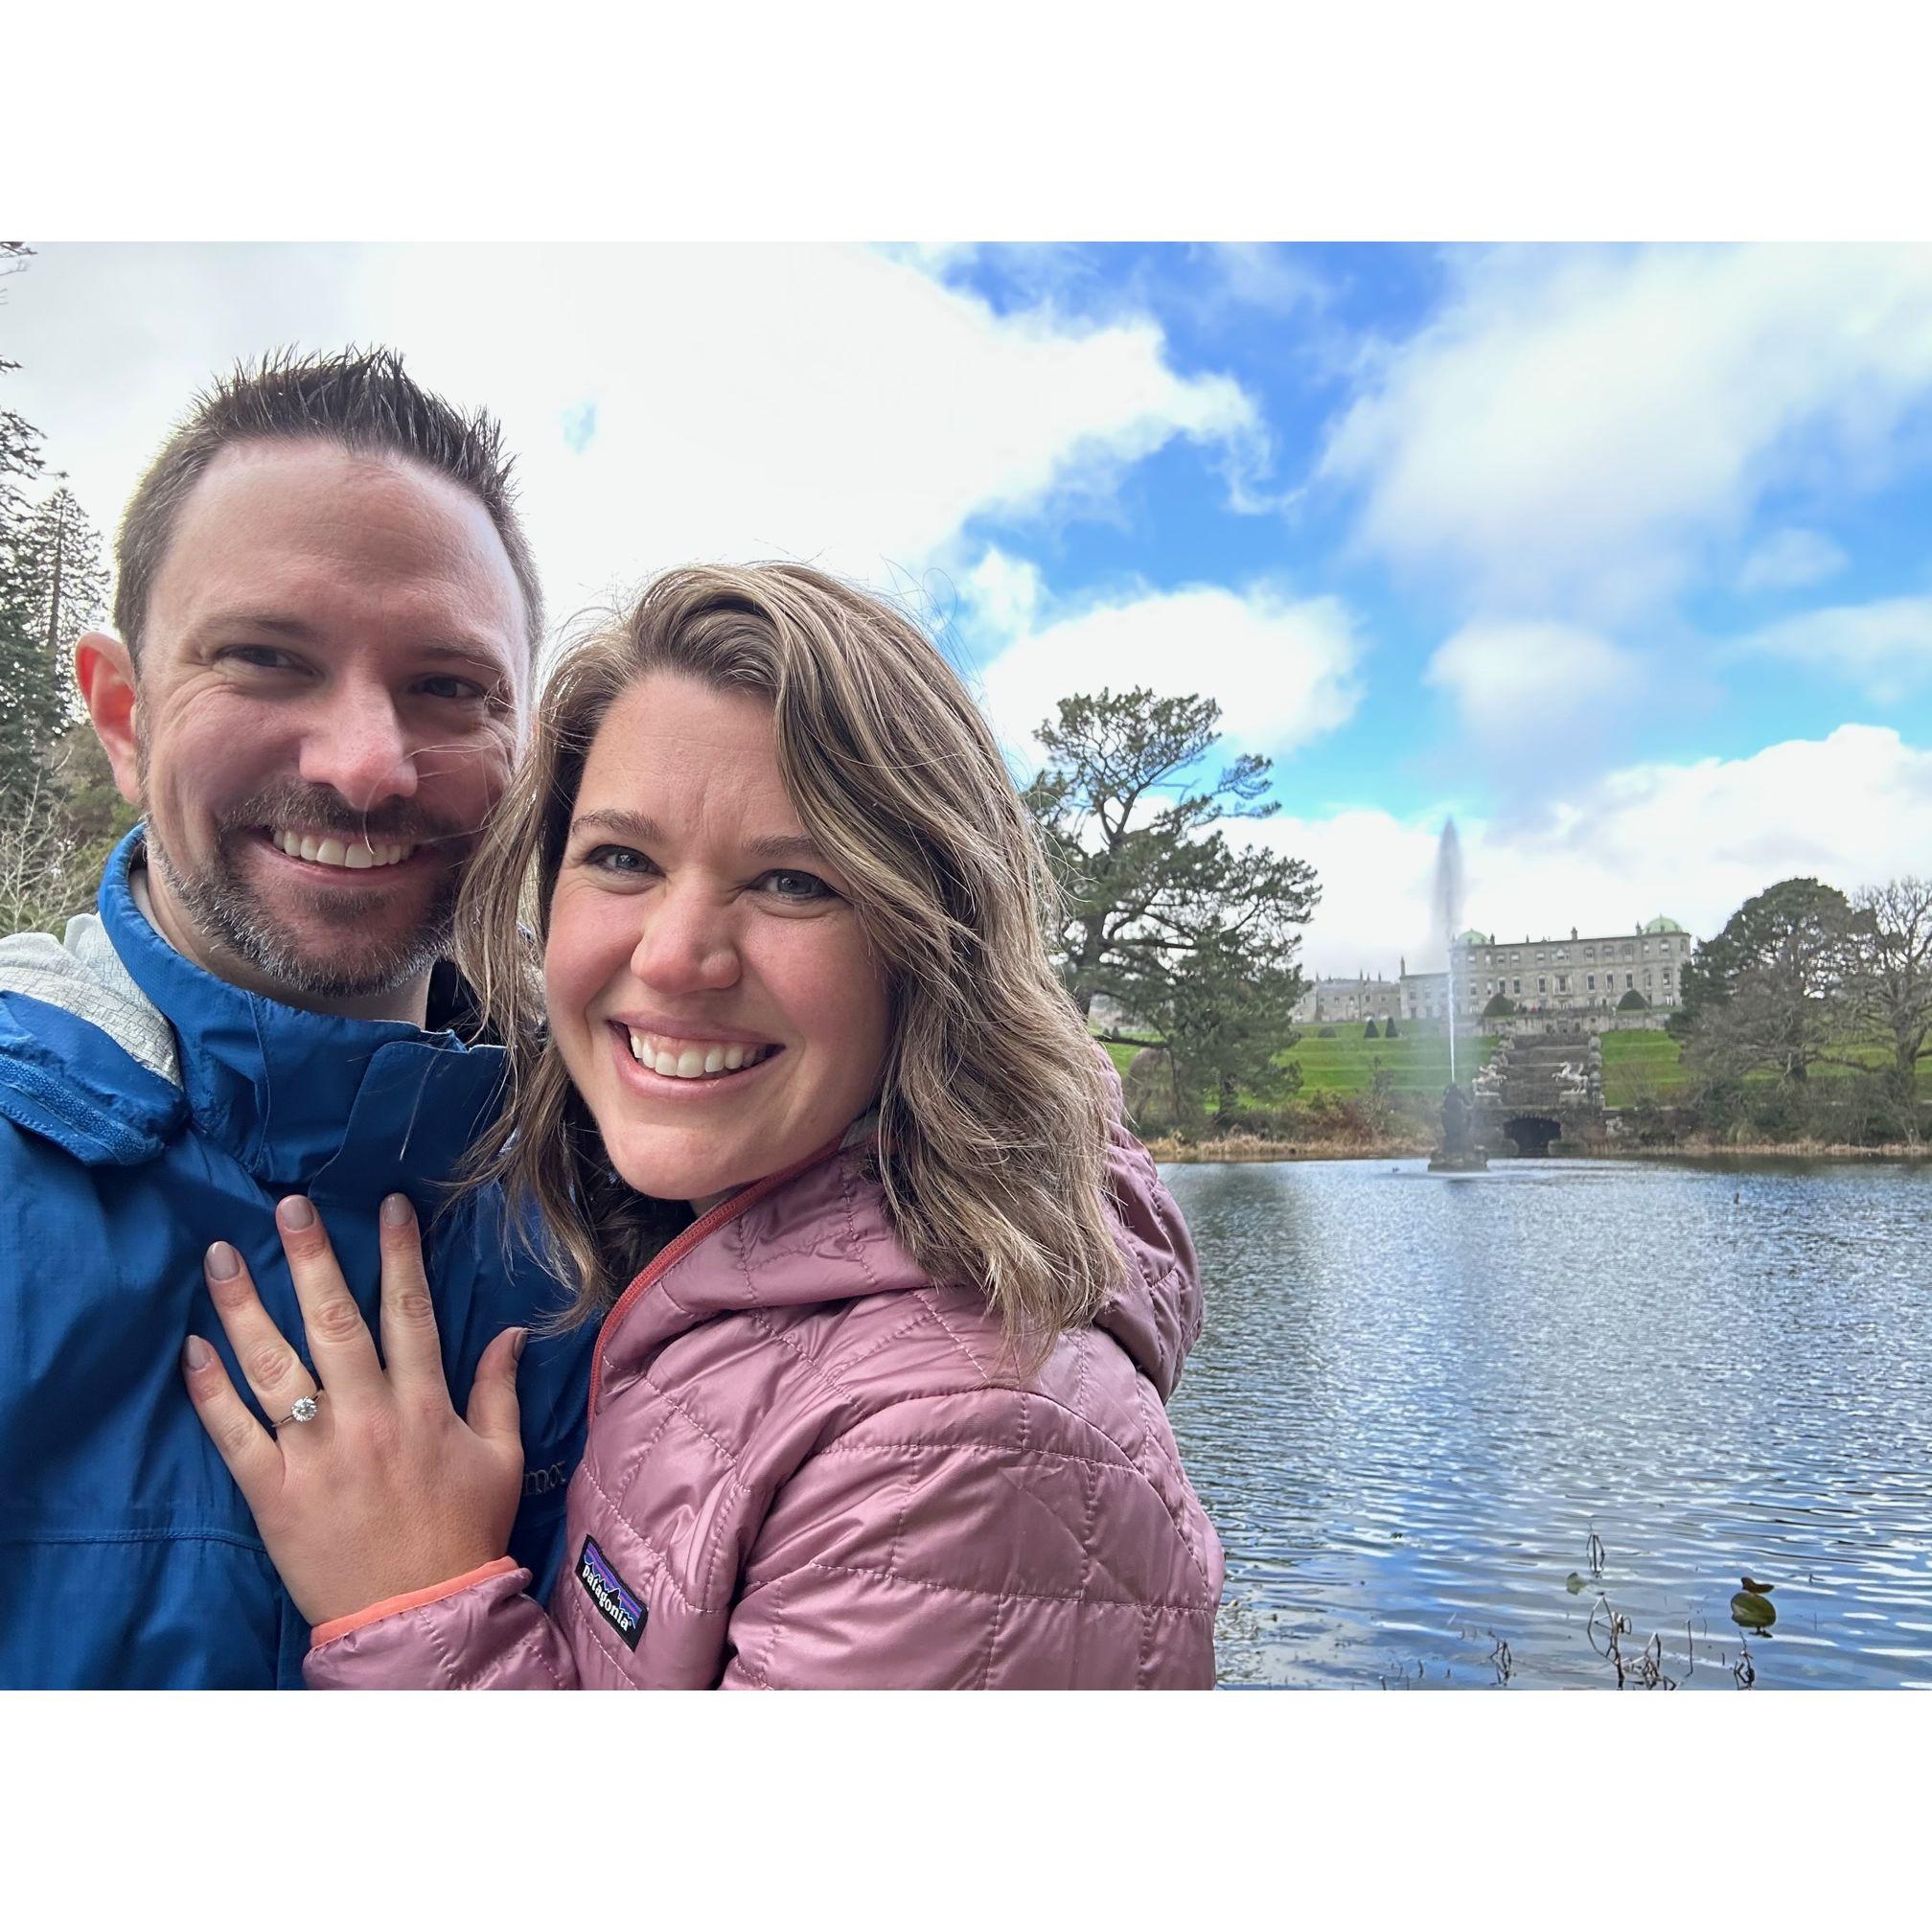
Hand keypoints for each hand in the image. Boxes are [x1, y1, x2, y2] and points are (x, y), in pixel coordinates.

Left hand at [183, 1191, 525, 1626]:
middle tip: (287, 1206)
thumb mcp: (500, 1458)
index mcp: (424, 1406)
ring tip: (219, 1257)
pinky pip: (236, 1433)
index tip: (388, 1205)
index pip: (410, 1312)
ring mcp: (316, 1454)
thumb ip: (500, 1390)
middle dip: (310, 1258)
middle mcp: (368, 1418)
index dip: (400, 1254)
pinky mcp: (274, 1493)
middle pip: (333, 1322)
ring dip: (244, 1307)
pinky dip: (211, 1390)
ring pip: (274, 1366)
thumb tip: (511, 1331)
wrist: (420, 1619)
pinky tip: (193, 1348)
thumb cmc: (464, 1535)